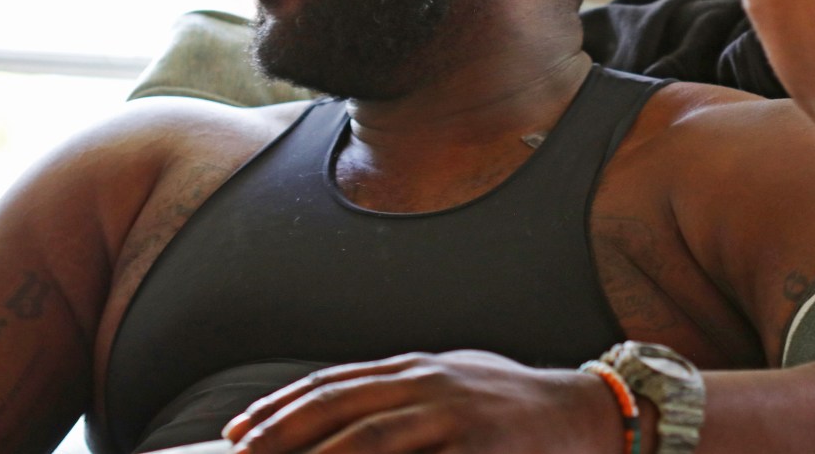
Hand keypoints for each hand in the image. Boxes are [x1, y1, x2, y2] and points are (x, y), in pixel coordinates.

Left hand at [221, 350, 619, 453]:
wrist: (579, 412)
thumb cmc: (505, 402)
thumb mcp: (449, 381)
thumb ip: (399, 393)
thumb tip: (340, 408)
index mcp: (414, 368)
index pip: (331, 384)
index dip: (279, 407)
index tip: (235, 432)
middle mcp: (427, 384)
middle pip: (339, 407)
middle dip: (281, 433)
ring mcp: (452, 415)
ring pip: (369, 439)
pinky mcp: (477, 447)